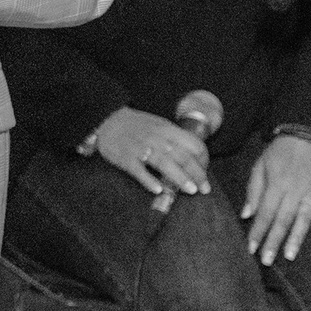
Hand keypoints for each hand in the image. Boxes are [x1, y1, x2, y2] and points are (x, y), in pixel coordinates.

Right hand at [91, 105, 210, 200]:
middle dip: (197, 174)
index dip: (203, 160)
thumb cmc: (135, 126)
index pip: (192, 144)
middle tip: (204, 188)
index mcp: (166, 129)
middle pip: (182, 156)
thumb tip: (194, 156)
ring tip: (190, 190)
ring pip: (164, 163)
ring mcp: (140, 148)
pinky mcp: (125, 158)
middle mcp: (156, 138)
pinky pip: (139, 170)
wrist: (106, 120)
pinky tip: (158, 190)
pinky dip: (149, 180)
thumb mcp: (158, 125)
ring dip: (179, 178)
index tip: (204, 172)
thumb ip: (174, 139)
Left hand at [242, 133, 310, 263]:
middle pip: (283, 220)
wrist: (307, 134)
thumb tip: (246, 214)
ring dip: (297, 238)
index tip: (251, 248)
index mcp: (276, 185)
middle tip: (268, 261)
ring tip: (290, 255)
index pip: (265, 213)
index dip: (258, 232)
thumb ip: (254, 190)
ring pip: (304, 218)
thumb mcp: (260, 165)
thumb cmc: (280, 151)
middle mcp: (294, 190)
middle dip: (274, 242)